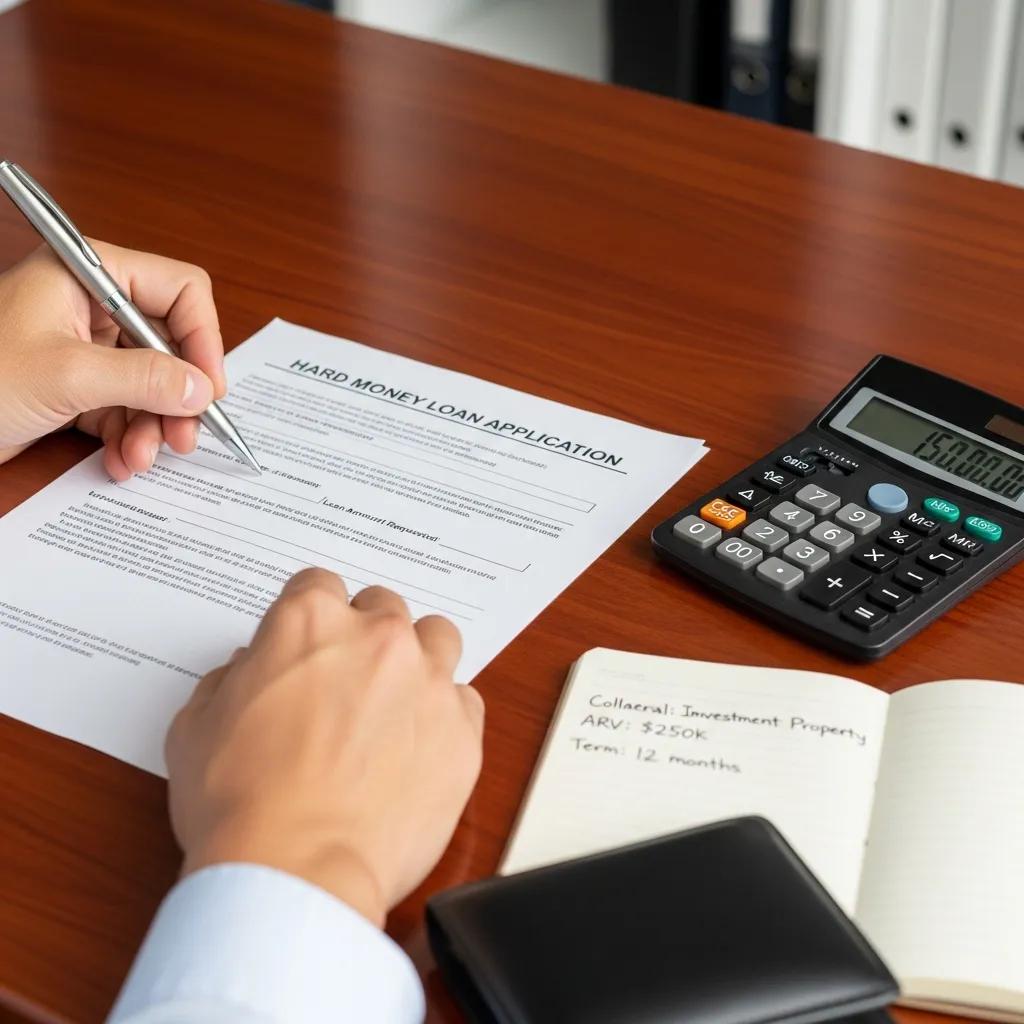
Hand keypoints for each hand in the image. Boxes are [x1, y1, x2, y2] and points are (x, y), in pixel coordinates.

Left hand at [0, 241, 225, 479]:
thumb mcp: (68, 377)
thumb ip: (145, 380)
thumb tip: (202, 389)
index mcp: (88, 274)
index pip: (178, 291)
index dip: (203, 339)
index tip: (208, 388)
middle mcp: (91, 304)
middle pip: (169, 345)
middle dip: (177, 396)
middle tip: (184, 437)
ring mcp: (83, 346)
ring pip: (150, 383)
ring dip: (152, 426)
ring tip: (139, 458)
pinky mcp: (74, 384)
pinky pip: (123, 408)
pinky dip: (127, 436)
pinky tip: (117, 460)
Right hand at [165, 568, 484, 926]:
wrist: (295, 870)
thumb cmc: (237, 802)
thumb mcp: (195, 726)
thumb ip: (230, 679)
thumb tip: (252, 669)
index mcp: (309, 622)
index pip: (318, 584)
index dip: (309, 615)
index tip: (307, 644)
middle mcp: (377, 637)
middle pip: (382, 607)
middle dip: (364, 635)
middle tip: (347, 681)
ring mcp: (427, 681)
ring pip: (437, 638)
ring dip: (416, 660)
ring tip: (394, 704)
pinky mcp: (463, 731)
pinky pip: (464, 701)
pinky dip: (444, 715)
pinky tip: (417, 748)